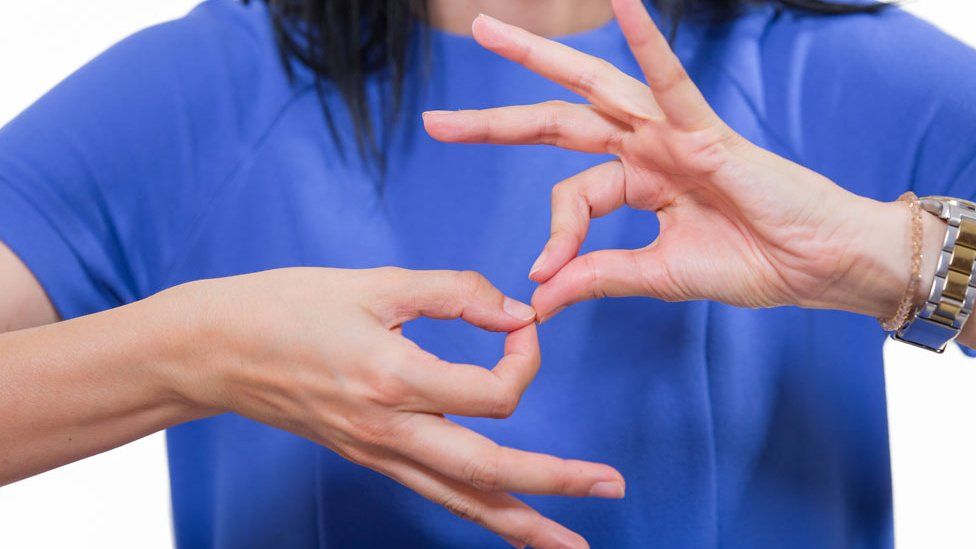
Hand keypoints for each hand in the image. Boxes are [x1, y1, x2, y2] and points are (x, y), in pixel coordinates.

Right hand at [163, 267, 620, 548]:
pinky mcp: (369, 457)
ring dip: (522, 523)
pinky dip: (476, 511)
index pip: (495, 391)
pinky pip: (433, 492)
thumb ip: (454, 292)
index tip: (522, 325)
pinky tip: (503, 523)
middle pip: (491, 471)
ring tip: (570, 543)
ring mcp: (378, 453)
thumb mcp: (376, 282)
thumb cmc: (289, 306)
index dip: (527, 358)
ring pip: (461, 500)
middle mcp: (390, 430)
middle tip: (610, 487)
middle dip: (555, 484)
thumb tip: (515, 312)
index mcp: (395, 378)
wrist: (217, 350)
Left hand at [423, 0, 918, 320]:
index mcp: (637, 181)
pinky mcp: (708, 133)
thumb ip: (597, 276)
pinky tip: (621, 2)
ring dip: (541, 58)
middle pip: (557, 122)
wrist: (818, 268)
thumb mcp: (658, 275)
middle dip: (495, 121)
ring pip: (595, 89)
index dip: (552, 236)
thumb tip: (538, 297)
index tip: (545, 278)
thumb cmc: (754, 263)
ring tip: (490, 32)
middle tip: (436, 121)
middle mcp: (646, 147)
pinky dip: (647, 45)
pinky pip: (672, 82)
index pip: (571, 195)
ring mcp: (672, 134)